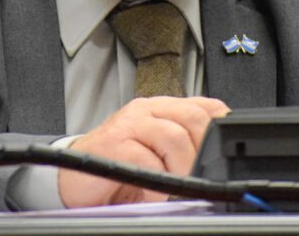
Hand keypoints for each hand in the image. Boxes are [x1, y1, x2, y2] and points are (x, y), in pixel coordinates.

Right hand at [59, 96, 229, 206]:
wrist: (73, 177)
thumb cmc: (117, 166)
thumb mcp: (157, 155)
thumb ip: (182, 146)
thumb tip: (216, 159)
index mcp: (160, 108)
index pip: (203, 105)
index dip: (221, 126)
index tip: (225, 151)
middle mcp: (145, 110)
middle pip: (193, 117)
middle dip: (203, 151)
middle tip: (198, 176)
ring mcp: (128, 124)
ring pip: (174, 136)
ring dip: (182, 168)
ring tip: (175, 187)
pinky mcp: (112, 144)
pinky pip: (147, 160)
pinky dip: (156, 181)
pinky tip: (152, 193)